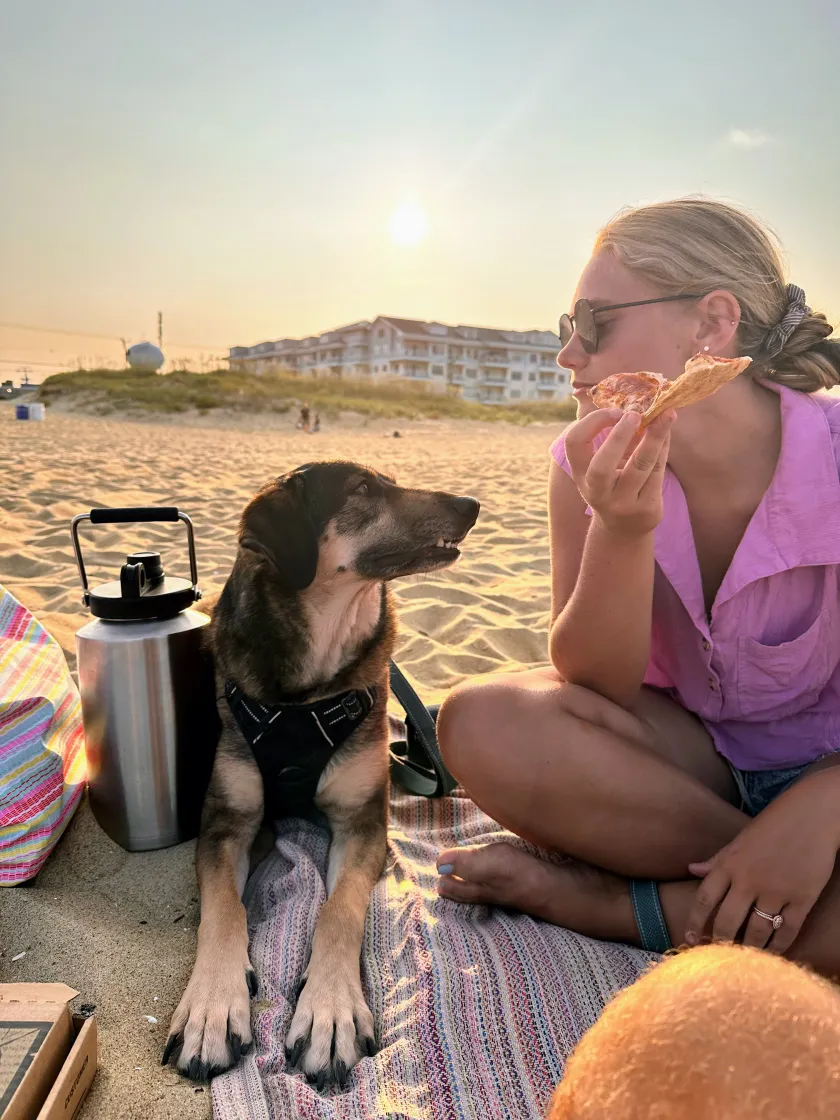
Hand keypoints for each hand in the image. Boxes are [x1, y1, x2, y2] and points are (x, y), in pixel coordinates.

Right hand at [563, 407, 674, 537]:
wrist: (624, 528)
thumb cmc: (613, 484)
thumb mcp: (604, 464)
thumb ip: (615, 437)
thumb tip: (638, 402)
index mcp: (580, 474)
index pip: (575, 444)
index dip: (592, 422)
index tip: (615, 411)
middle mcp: (596, 492)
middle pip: (602, 466)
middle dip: (619, 437)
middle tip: (636, 413)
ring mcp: (621, 504)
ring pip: (640, 467)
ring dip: (655, 437)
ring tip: (668, 415)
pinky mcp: (646, 510)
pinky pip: (658, 473)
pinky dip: (663, 448)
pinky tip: (667, 433)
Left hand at [685, 775, 839, 953]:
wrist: (813, 814)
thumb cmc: (774, 825)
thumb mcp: (740, 839)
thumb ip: (717, 859)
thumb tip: (691, 869)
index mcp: (730, 864)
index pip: (704, 899)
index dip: (694, 922)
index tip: (688, 938)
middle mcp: (749, 880)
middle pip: (727, 922)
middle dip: (720, 943)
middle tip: (717, 957)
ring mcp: (776, 891)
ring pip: (757, 932)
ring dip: (749, 950)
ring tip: (744, 960)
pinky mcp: (802, 899)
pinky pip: (787, 931)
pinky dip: (779, 947)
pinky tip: (773, 953)